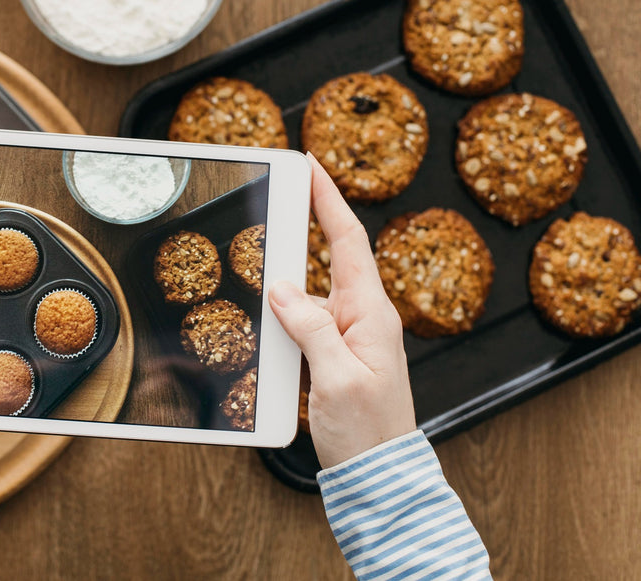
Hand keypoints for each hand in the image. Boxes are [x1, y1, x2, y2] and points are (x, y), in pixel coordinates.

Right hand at [269, 153, 415, 467]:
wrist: (379, 476)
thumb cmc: (368, 432)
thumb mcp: (337, 378)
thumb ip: (311, 329)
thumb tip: (283, 289)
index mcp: (372, 314)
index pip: (348, 241)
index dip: (329, 199)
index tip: (311, 165)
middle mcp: (364, 318)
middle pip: (330, 257)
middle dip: (306, 223)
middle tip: (278, 193)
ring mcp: (352, 336)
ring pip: (312, 292)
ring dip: (288, 277)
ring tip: (260, 262)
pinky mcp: (337, 355)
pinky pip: (308, 320)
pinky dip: (286, 312)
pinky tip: (268, 316)